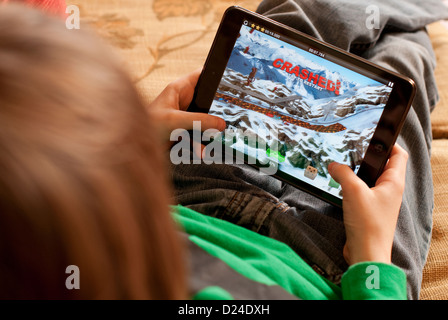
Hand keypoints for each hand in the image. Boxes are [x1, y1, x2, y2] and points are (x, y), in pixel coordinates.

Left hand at [146, 69, 225, 153]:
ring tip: (211, 144)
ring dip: (207, 133)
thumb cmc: (147, 127)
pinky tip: (202, 152)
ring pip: (203, 121)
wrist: (132, 148)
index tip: (232, 80)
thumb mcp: (175, 121)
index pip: (201, 75)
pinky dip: (199, 144)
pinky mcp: (181, 132)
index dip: (215, 75)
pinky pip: (196, 136)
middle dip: (215, 113)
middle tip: (227, 120)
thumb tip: (221, 124)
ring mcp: (182, 117)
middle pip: (207, 102)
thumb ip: (199, 121)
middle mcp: (182, 101)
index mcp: (178, 90)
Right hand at [328, 144, 407, 264]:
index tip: (373, 135)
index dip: (388, 143)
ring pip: (370, 179)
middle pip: (382, 165)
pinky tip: (340, 187)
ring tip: (343, 167)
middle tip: (352, 149)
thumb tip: (334, 164)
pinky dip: (352, 187)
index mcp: (393, 182)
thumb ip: (343, 173)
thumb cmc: (367, 224)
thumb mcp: (353, 192)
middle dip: (367, 156)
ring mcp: (379, 201)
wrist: (366, 253)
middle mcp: (389, 191)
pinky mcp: (369, 210)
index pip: (398, 154)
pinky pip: (362, 192)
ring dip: (357, 173)